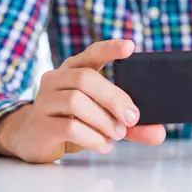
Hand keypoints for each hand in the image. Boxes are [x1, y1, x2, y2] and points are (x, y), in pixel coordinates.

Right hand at [0, 39, 165, 162]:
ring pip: (76, 102)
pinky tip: (103, 145)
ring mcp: (44, 100)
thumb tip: (159, 133)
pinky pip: (68, 126)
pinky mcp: (40, 124)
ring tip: (116, 135)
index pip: (91, 53)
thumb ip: (129, 125)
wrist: (32, 139)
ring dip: (103, 120)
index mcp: (73, 70)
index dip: (110, 48)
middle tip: (132, 119)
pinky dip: (92, 137)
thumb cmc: (70, 122)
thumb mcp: (102, 120)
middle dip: (114, 98)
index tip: (130, 46)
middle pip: (86, 79)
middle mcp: (56, 79)